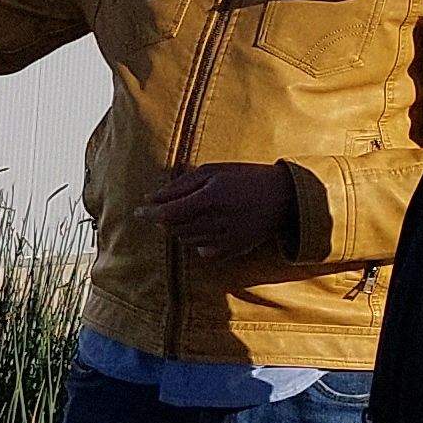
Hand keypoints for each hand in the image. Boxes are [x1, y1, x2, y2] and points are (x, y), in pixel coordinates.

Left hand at [146, 162, 294, 259]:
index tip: (138, 212)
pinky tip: (203, 229)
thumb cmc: (245, 177)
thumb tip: (151, 198)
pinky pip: (202, 251)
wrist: (284, 196)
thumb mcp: (213, 171)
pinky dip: (195, 241)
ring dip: (179, 229)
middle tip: (166, 209)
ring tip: (190, 214)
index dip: (148, 214)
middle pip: (174, 229)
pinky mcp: (234, 249)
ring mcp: (227, 238)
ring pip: (186, 240)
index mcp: (211, 198)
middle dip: (163, 220)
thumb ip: (181, 185)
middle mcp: (217, 221)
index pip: (168, 213)